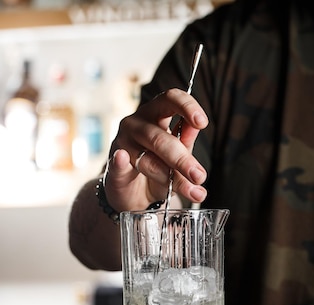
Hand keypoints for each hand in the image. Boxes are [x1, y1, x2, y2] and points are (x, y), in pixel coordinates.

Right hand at [104, 88, 209, 211]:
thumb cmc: (161, 167)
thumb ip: (186, 140)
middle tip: (199, 176)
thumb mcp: (179, 154)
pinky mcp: (112, 168)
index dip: (186, 107)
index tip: (202, 122)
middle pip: (159, 136)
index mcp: (156, 115)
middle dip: (182, 159)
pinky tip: (122, 158)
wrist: (137, 195)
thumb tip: (196, 126)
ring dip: (168, 175)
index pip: (170, 99)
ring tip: (191, 191)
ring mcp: (121, 145)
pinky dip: (120, 162)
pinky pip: (116, 165)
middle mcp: (136, 124)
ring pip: (146, 156)